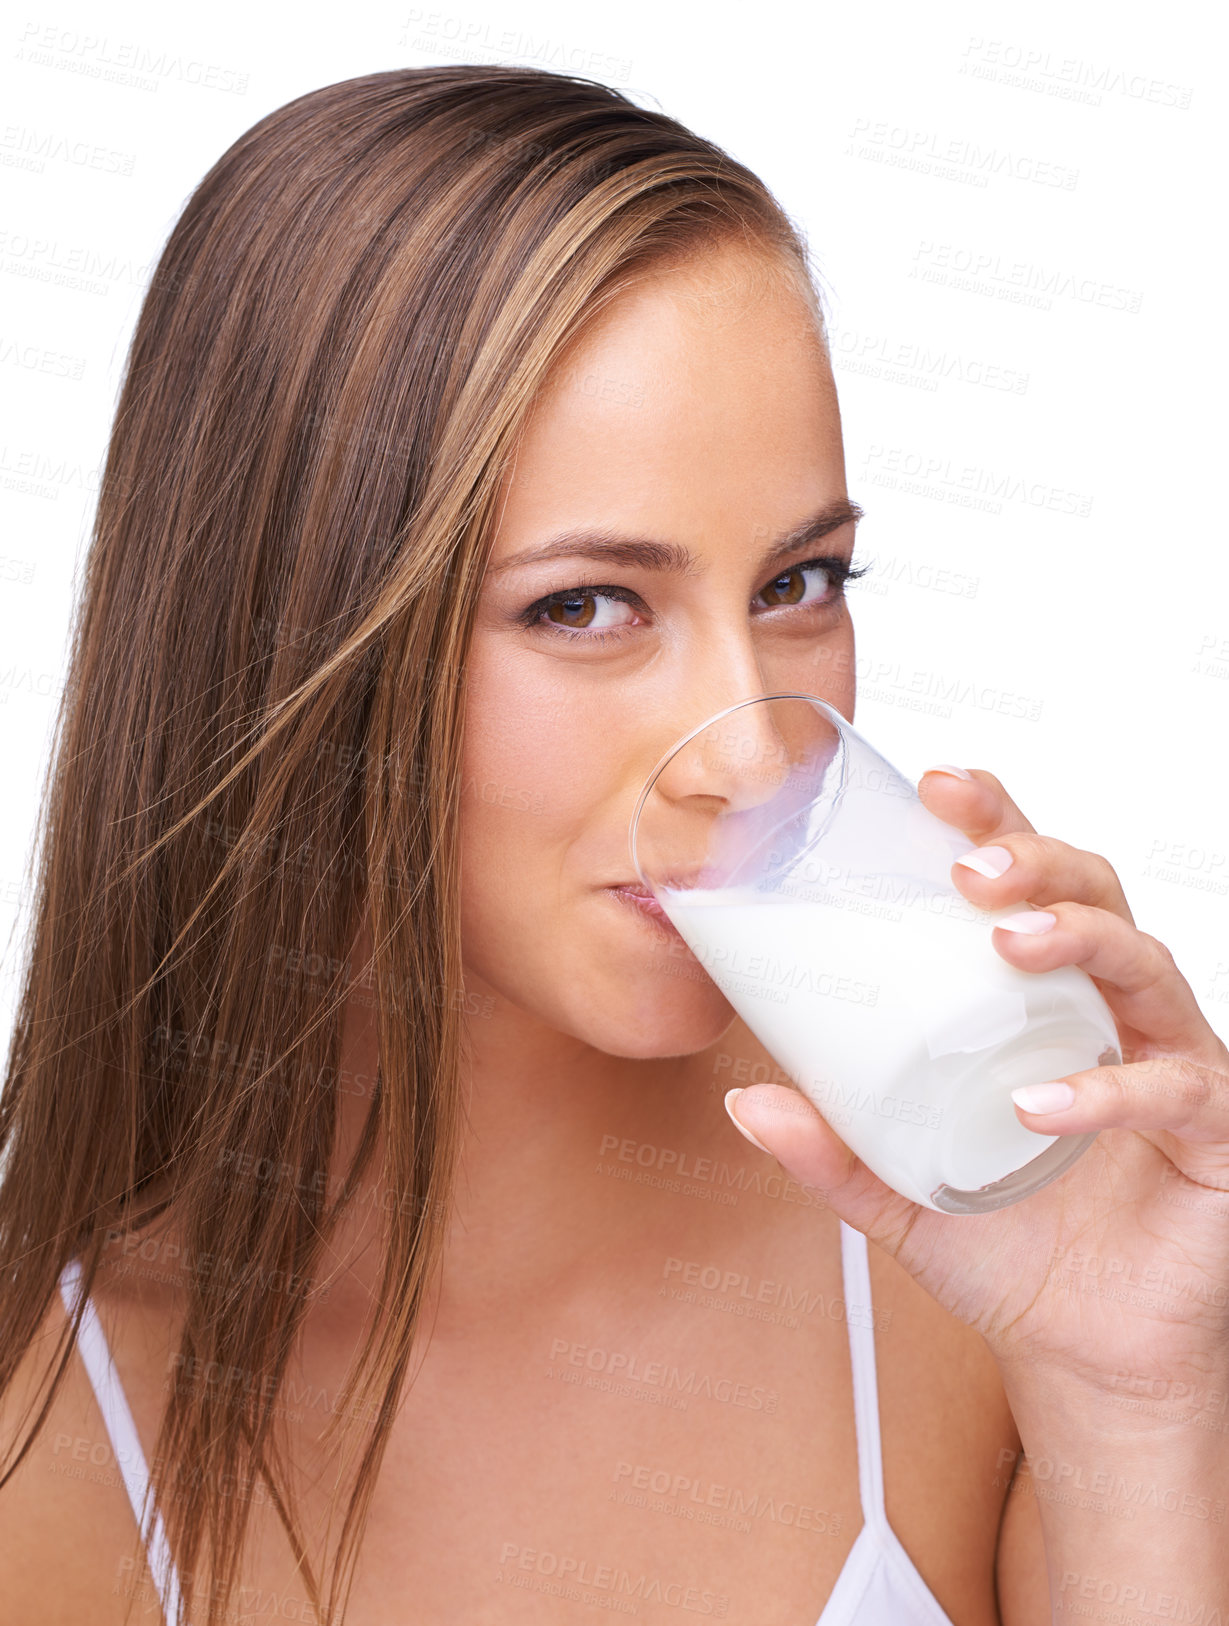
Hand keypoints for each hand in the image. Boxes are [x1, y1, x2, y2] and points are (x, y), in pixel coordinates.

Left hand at [724, 766, 1228, 1393]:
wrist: (1082, 1352)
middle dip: (1034, 859)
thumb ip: (832, 1147)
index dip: (995, 820)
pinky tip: (1039, 1102)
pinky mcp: (1214, 1132)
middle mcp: (1111, 1010)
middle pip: (1094, 891)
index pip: (1028, 881)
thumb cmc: (1006, 1247)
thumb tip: (745, 1099)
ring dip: (1077, 936)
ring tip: (1007, 940)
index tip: (936, 785)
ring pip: (1144, 962)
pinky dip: (1106, 1090)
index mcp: (1041, 998)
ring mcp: (1169, 1060)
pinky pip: (1173, 1087)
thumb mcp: (898, 1189)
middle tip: (966, 866)